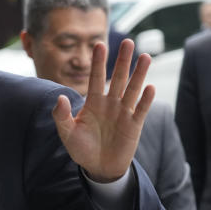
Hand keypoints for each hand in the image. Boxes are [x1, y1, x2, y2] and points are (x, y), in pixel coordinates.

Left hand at [53, 39, 154, 181]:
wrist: (98, 167)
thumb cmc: (81, 148)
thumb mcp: (67, 133)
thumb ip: (61, 116)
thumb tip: (60, 97)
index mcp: (93, 102)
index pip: (96, 78)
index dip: (98, 62)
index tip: (99, 44)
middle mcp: (110, 103)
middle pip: (118, 78)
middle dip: (122, 61)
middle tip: (128, 41)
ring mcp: (123, 113)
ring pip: (132, 89)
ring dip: (139, 74)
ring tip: (145, 56)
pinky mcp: (134, 125)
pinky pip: (140, 110)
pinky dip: (145, 99)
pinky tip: (150, 87)